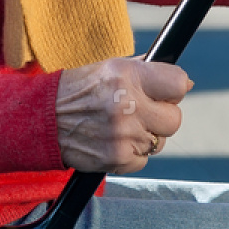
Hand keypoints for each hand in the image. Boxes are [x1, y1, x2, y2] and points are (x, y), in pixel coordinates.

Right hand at [55, 56, 192, 173]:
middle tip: (143, 113)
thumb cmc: (81, 90)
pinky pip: (142, 160)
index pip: (178, 83)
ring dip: (145, 137)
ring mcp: (123, 134)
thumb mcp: (111, 68)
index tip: (165, 93)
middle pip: (174, 119)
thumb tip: (186, 83)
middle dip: (162, 117)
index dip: (174, 90)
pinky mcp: (116, 158)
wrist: (43, 119)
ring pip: (159, 142)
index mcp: (127, 75)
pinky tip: (112, 141)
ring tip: (121, 127)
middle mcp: (127, 104)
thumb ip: (148, 73)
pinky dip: (131, 155)